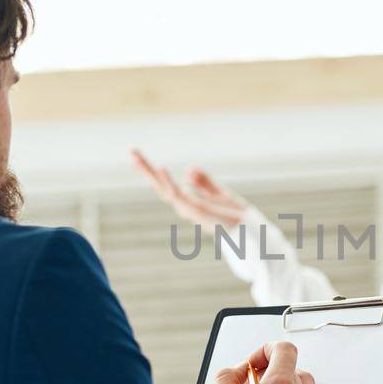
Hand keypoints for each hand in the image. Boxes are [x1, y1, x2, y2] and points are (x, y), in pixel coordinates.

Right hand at [130, 148, 251, 226]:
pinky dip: (168, 183)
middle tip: (131, 152)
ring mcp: (189, 210)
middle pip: (160, 186)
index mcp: (190, 202)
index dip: (153, 172)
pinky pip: (178, 195)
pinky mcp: (196, 211)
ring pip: (164, 190)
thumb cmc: (237, 216)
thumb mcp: (220, 193)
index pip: (167, 185)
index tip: (139, 157)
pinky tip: (161, 169)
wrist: (251, 231)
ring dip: (151, 174)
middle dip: (146, 170)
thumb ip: (204, 182)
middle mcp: (186, 207)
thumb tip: (187, 170)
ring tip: (136, 157)